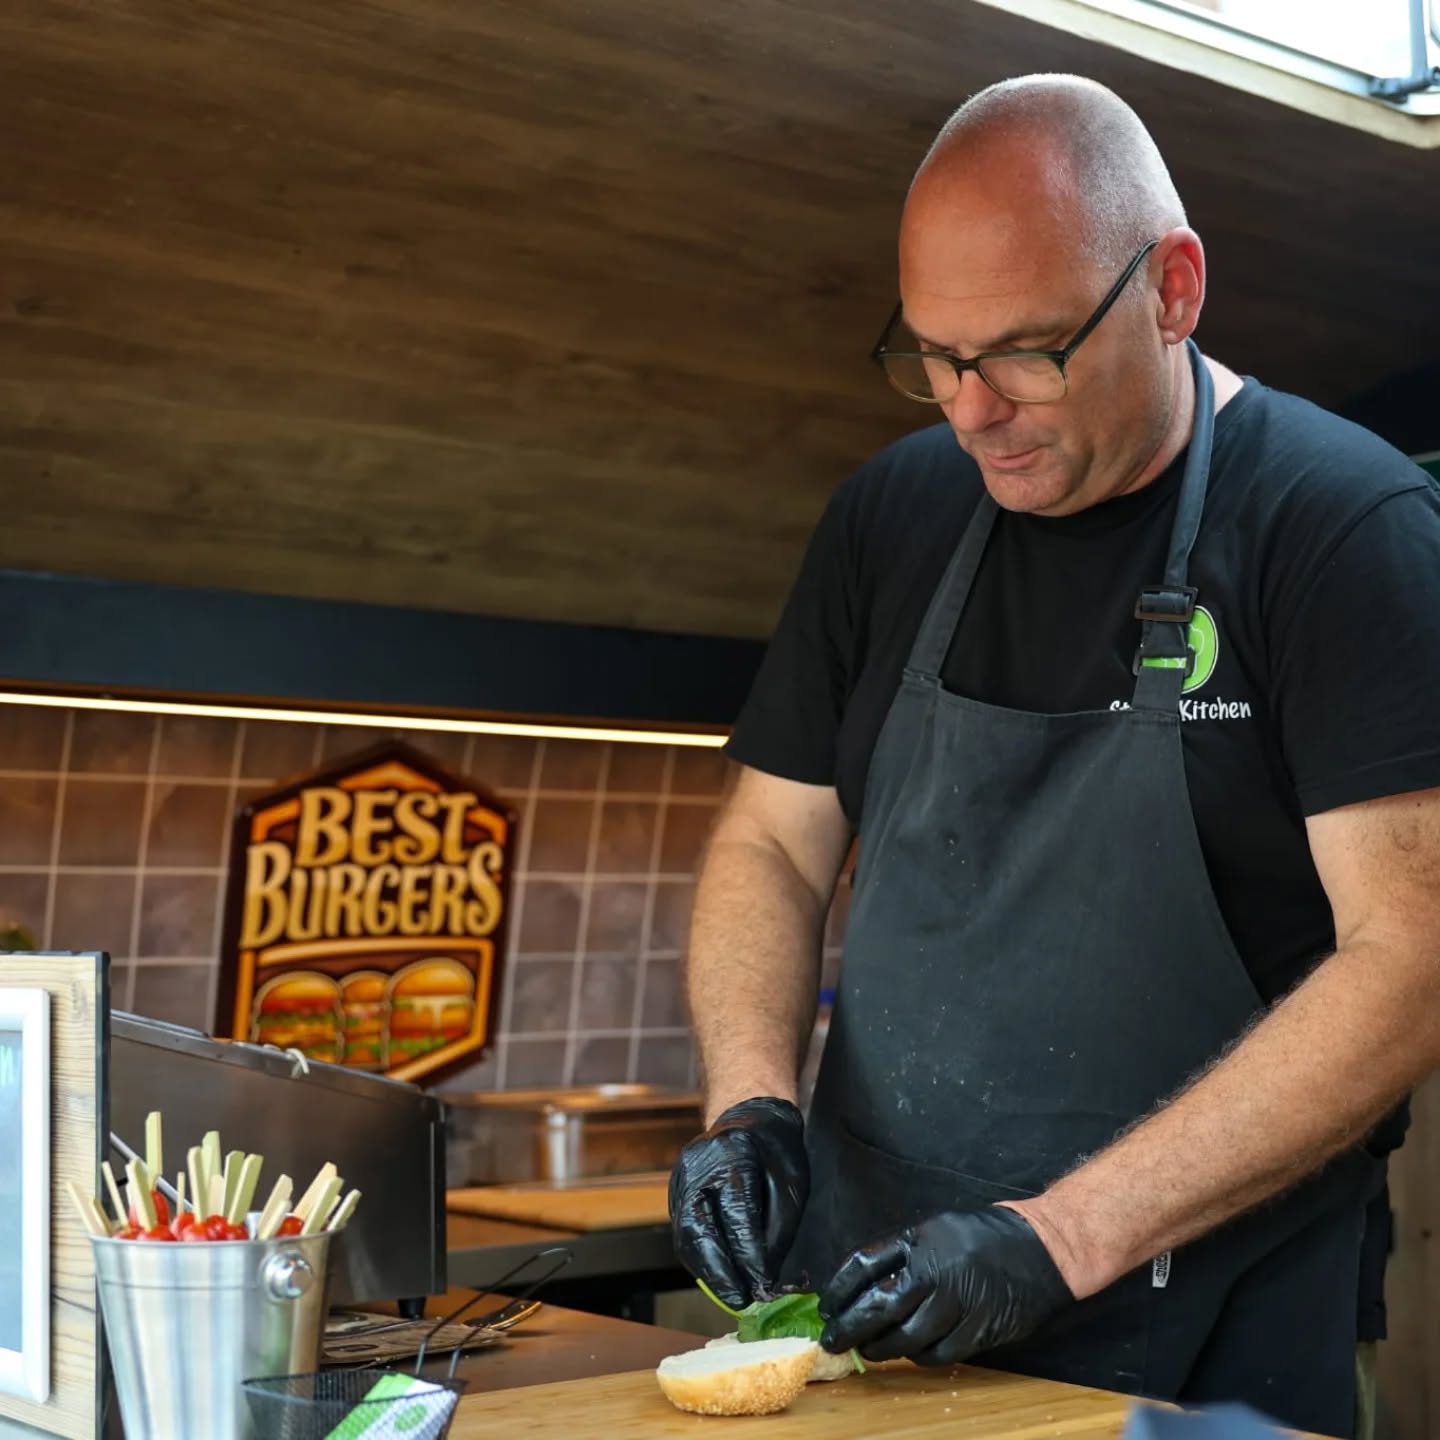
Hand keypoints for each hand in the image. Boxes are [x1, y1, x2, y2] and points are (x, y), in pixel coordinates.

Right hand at [668, 1097, 808, 1307]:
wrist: (747, 1116)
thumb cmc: (775, 1149)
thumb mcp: (791, 1184)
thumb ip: (777, 1230)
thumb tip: (765, 1277)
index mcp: (732, 1155)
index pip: (736, 1215)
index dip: (748, 1256)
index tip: (762, 1287)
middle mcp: (698, 1166)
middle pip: (700, 1229)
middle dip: (721, 1273)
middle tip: (741, 1302)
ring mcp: (681, 1179)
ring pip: (687, 1236)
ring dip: (709, 1273)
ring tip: (732, 1296)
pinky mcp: (675, 1193)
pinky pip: (685, 1233)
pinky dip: (702, 1260)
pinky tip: (720, 1277)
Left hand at [818, 1206, 1072, 1363]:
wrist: (1040, 1249)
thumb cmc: (982, 1236)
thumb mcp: (935, 1229)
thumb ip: (901, 1253)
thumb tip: (862, 1283)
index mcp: (919, 1240)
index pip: (864, 1264)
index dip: (840, 1288)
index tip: (827, 1304)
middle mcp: (935, 1272)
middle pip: (878, 1307)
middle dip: (849, 1326)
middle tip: (832, 1338)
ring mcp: (957, 1305)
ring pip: (906, 1338)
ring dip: (880, 1348)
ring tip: (866, 1349)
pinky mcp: (977, 1331)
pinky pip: (937, 1354)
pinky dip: (917, 1356)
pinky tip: (908, 1352)